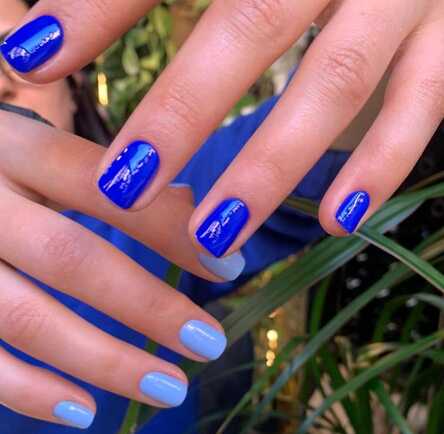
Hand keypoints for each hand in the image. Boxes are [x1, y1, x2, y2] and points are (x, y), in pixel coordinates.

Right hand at [0, 110, 227, 428]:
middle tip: (209, 343)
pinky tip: (83, 411)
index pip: (107, 188)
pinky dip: (29, 390)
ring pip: (27, 319)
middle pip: (73, 259)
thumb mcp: (32, 150)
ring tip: (171, 389)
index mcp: (14, 148)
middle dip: (149, 307)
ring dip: (105, 362)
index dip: (171, 228)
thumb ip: (100, 174)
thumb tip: (191, 198)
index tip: (231, 266)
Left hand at [3, 0, 442, 254]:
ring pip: (334, 83)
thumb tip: (34, 50)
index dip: (96, 10)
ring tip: (215, 234)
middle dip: (186, 111)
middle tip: (125, 187)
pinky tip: (338, 219)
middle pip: (254, 24)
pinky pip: (422, 105)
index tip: (31, 65)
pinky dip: (382, 164)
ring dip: (271, 165)